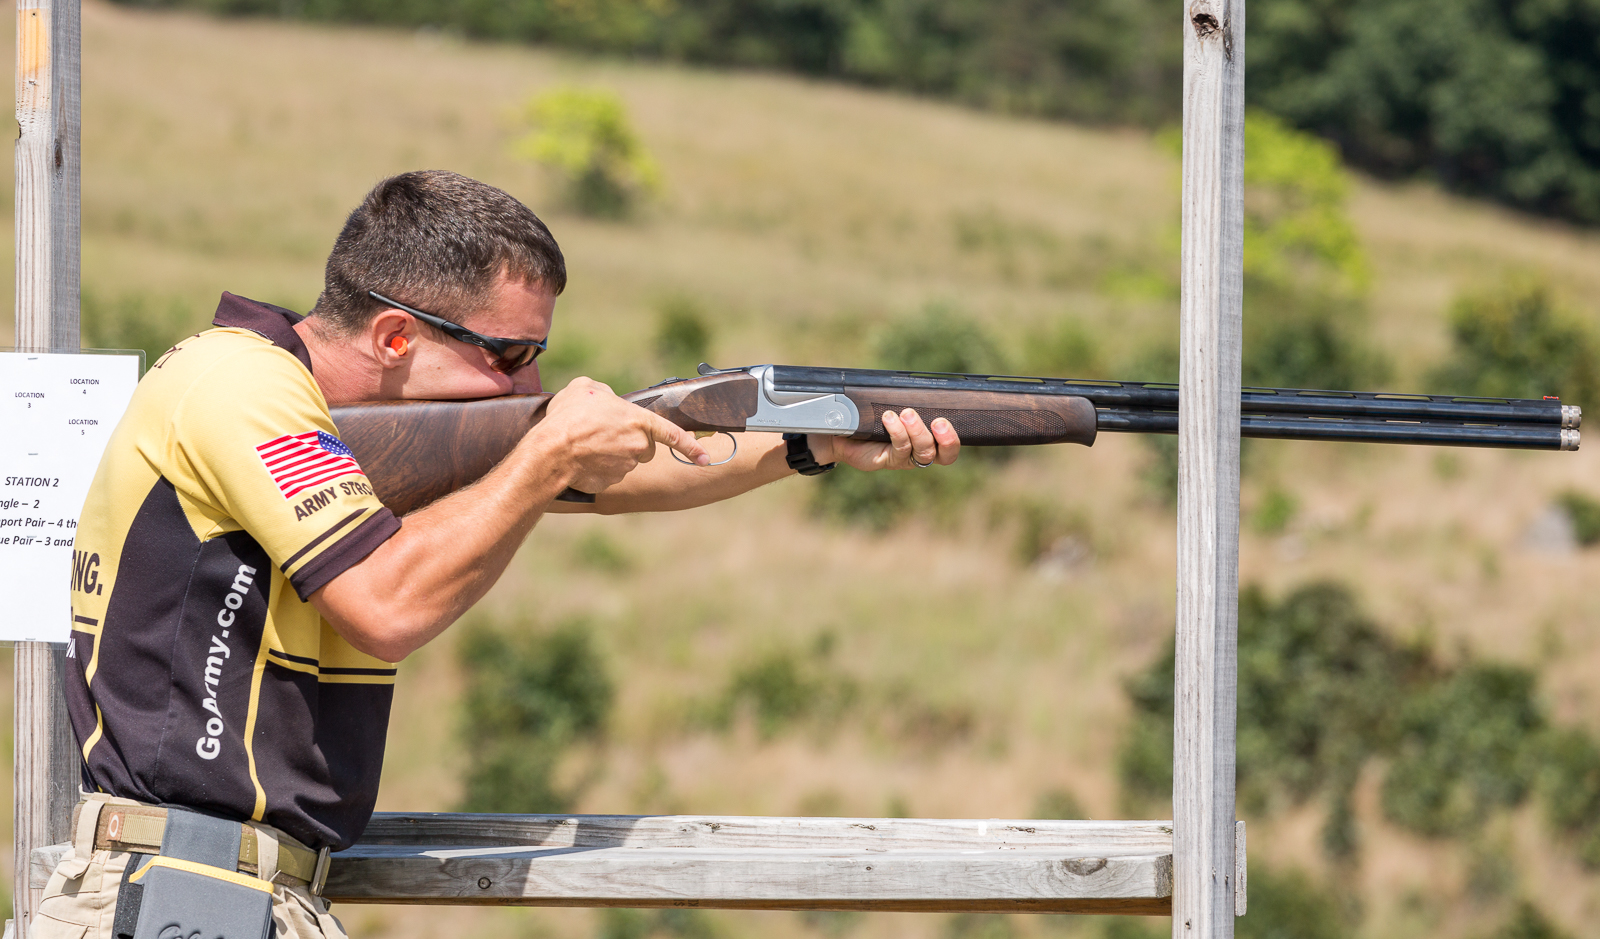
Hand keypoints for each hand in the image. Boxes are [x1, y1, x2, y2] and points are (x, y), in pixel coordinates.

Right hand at [539, 377, 708, 493]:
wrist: (551, 450)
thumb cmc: (569, 416)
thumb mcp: (586, 387)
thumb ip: (605, 392)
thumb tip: (606, 399)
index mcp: (639, 421)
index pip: (673, 434)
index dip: (691, 447)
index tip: (706, 459)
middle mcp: (638, 447)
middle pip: (643, 447)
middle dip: (630, 442)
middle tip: (603, 432)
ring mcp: (624, 468)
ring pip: (624, 462)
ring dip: (609, 454)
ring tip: (583, 442)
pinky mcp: (609, 483)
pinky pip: (607, 475)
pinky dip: (596, 469)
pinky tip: (579, 458)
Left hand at [810, 409, 960, 470]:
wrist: (843, 431)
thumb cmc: (873, 416)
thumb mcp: (894, 406)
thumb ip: (909, 399)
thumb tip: (921, 381)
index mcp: (928, 441)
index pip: (949, 448)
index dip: (953, 439)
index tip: (946, 420)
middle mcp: (919, 453)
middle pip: (943, 455)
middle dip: (945, 438)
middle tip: (938, 421)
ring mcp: (904, 459)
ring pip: (922, 451)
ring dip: (917, 430)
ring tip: (906, 413)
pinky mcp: (888, 460)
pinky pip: (899, 448)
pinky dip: (897, 431)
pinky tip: (889, 418)